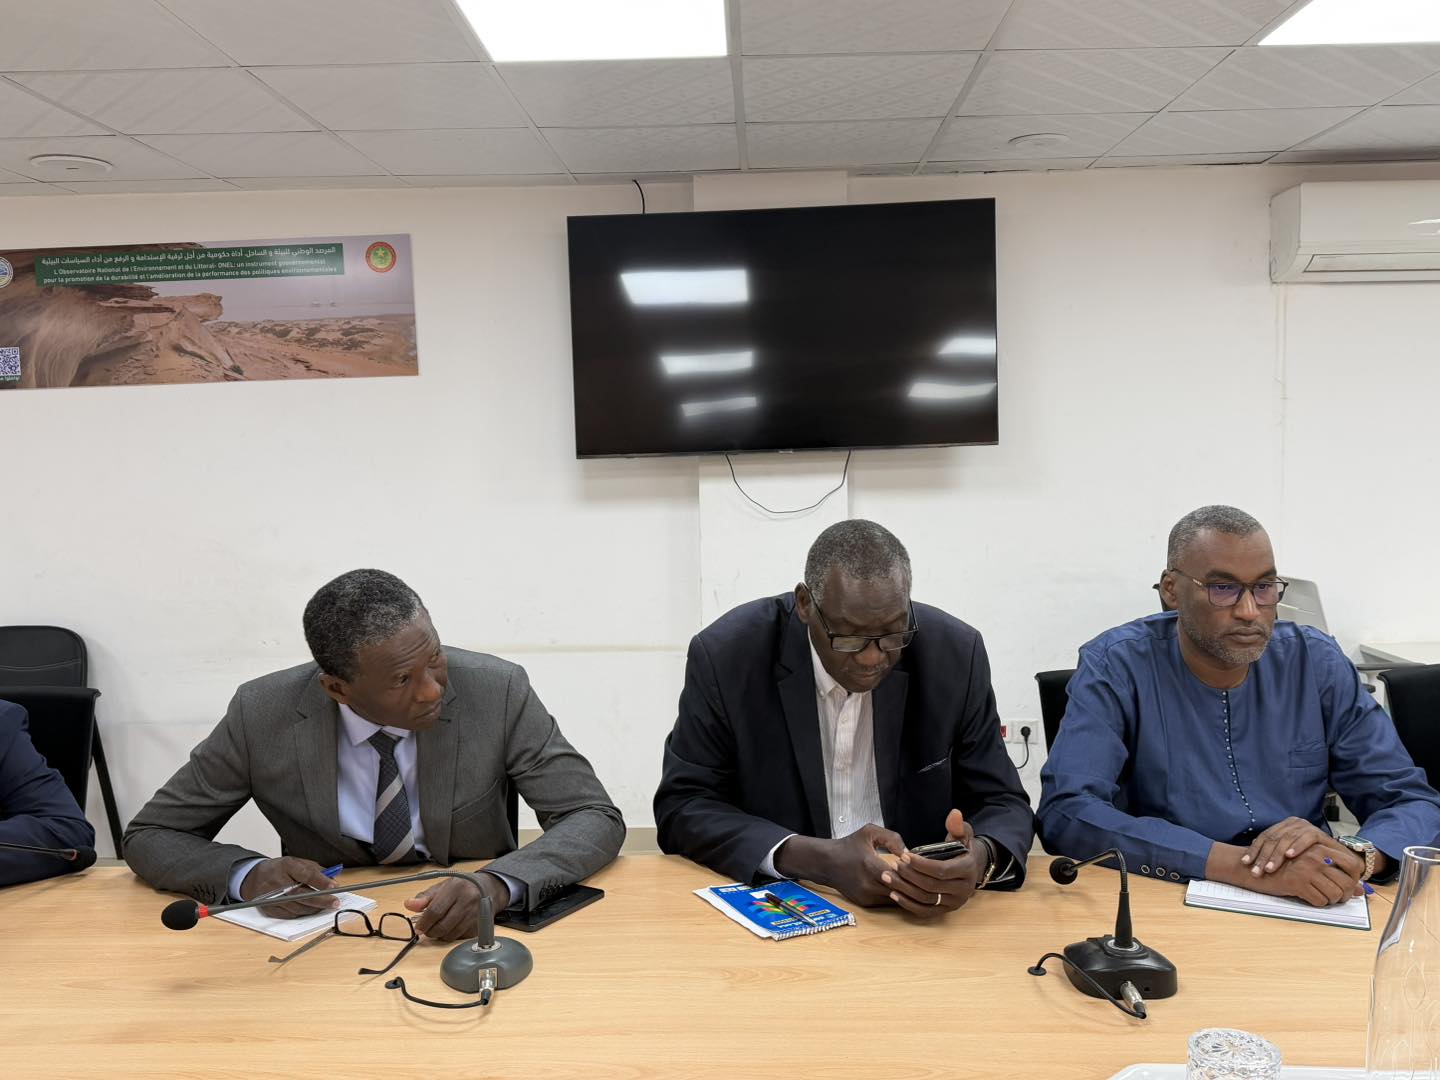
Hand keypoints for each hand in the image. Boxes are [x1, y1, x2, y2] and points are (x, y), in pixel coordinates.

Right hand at [239, 857, 340, 918]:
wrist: (254, 877)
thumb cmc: (280, 869)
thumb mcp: (296, 862)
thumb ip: (314, 870)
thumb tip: (332, 881)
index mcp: (286, 866)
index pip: (306, 874)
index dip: (321, 881)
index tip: (335, 886)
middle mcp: (277, 882)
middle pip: (302, 895)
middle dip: (321, 900)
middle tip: (335, 902)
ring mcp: (272, 897)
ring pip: (297, 907)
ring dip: (314, 908)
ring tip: (325, 906)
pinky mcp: (269, 909)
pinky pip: (290, 915)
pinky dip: (302, 913)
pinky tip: (311, 909)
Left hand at [404, 872, 508, 939]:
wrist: (486, 889)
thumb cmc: (460, 887)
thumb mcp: (441, 887)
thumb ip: (424, 897)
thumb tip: (409, 904)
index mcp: (456, 888)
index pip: (435, 910)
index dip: (424, 922)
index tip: (418, 927)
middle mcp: (467, 902)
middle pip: (442, 926)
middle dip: (430, 931)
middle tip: (426, 929)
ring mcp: (474, 916)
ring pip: (450, 935)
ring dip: (439, 935)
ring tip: (437, 926)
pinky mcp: (478, 926)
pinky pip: (458, 938)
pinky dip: (450, 936)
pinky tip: (450, 927)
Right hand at [776, 824, 906, 907]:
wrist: (828, 863)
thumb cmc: (849, 846)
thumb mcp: (869, 832)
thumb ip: (892, 838)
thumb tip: (908, 853)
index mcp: (869, 864)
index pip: (897, 875)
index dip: (909, 870)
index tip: (913, 864)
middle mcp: (867, 884)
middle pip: (899, 889)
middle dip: (911, 882)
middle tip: (919, 874)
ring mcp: (866, 896)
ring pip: (896, 898)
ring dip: (905, 890)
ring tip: (911, 879)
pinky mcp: (866, 903)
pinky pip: (888, 901)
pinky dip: (895, 895)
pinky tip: (897, 884)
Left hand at [883, 809, 979, 918]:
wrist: (972, 869)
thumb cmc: (963, 849)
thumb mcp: (963, 835)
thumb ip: (957, 826)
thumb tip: (954, 813)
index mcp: (968, 870)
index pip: (941, 870)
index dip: (921, 864)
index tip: (904, 855)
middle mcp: (963, 890)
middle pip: (931, 886)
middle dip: (909, 875)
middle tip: (893, 865)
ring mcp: (954, 903)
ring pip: (926, 899)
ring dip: (904, 889)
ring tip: (888, 877)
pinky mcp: (945, 911)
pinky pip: (925, 911)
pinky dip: (908, 904)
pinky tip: (894, 894)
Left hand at [1241, 817, 1335, 875]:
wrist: (1339, 857)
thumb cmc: (1309, 857)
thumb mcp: (1288, 855)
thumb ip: (1273, 854)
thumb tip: (1247, 861)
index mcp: (1283, 826)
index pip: (1264, 836)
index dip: (1254, 849)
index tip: (1245, 863)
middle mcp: (1293, 823)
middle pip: (1273, 838)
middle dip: (1262, 856)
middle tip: (1256, 871)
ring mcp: (1306, 826)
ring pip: (1286, 839)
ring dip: (1277, 855)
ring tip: (1269, 868)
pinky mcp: (1319, 832)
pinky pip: (1307, 838)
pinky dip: (1298, 846)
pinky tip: (1290, 856)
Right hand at [1253, 843, 1364, 906]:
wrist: (1255, 867)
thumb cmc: (1283, 865)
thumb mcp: (1310, 862)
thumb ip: (1336, 872)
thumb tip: (1360, 890)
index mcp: (1320, 847)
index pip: (1352, 864)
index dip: (1355, 877)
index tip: (1348, 884)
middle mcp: (1316, 856)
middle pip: (1347, 882)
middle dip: (1345, 894)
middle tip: (1338, 897)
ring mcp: (1307, 869)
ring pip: (1335, 894)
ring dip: (1332, 900)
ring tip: (1324, 898)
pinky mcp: (1298, 883)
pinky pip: (1320, 900)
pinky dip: (1318, 903)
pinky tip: (1310, 897)